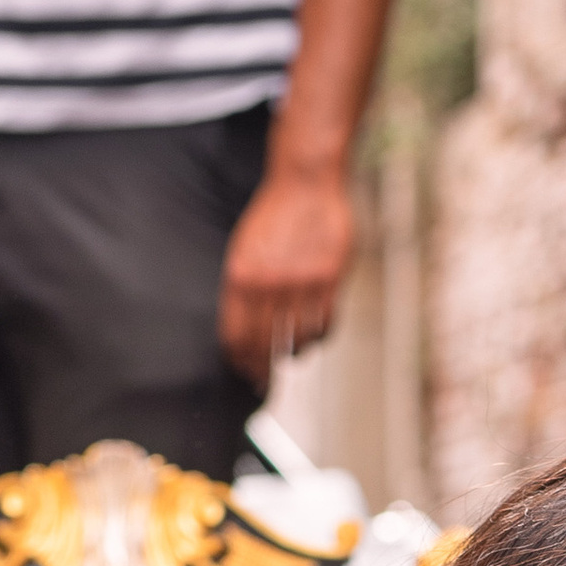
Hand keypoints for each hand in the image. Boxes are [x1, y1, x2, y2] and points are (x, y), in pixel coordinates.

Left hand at [218, 159, 355, 380]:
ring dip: (292, 354)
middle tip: (263, 381)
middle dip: (262, 369)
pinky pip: (324, 325)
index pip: (236, 337)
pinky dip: (317, 337)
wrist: (305, 183)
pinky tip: (311, 336)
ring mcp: (302, 283)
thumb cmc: (272, 217)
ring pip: (297, 340)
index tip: (241, 371)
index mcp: (241, 277)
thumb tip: (244, 334)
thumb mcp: (243, 250)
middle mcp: (270, 284)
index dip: (238, 361)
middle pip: (264, 345)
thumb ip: (243, 291)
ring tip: (289, 356)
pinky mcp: (330, 279)